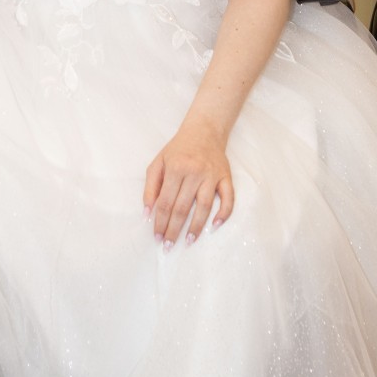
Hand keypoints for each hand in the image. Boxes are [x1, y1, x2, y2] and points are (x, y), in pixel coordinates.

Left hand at [143, 117, 234, 246]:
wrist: (204, 130)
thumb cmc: (178, 149)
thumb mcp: (158, 163)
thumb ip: (150, 188)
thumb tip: (147, 213)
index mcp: (175, 169)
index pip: (165, 202)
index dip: (160, 222)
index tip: (157, 237)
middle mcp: (194, 173)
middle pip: (182, 208)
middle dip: (174, 230)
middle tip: (168, 246)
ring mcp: (212, 175)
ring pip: (204, 207)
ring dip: (196, 227)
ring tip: (188, 241)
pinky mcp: (226, 177)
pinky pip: (228, 198)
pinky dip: (224, 213)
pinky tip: (215, 226)